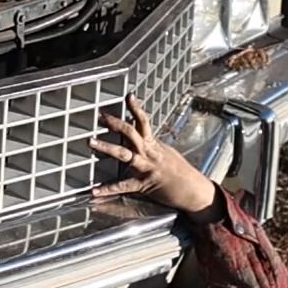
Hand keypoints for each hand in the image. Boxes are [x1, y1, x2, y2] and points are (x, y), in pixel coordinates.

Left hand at [91, 95, 219, 221]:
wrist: (195, 192)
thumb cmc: (181, 172)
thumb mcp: (166, 152)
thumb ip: (151, 141)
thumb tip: (138, 127)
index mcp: (155, 145)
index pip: (144, 122)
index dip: (136, 108)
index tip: (128, 95)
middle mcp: (150, 153)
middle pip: (132, 133)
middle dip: (115, 123)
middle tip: (100, 116)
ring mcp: (146, 168)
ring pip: (125, 154)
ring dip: (107, 147)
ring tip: (91, 142)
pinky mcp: (144, 185)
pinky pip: (124, 186)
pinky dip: (108, 188)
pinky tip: (94, 190)